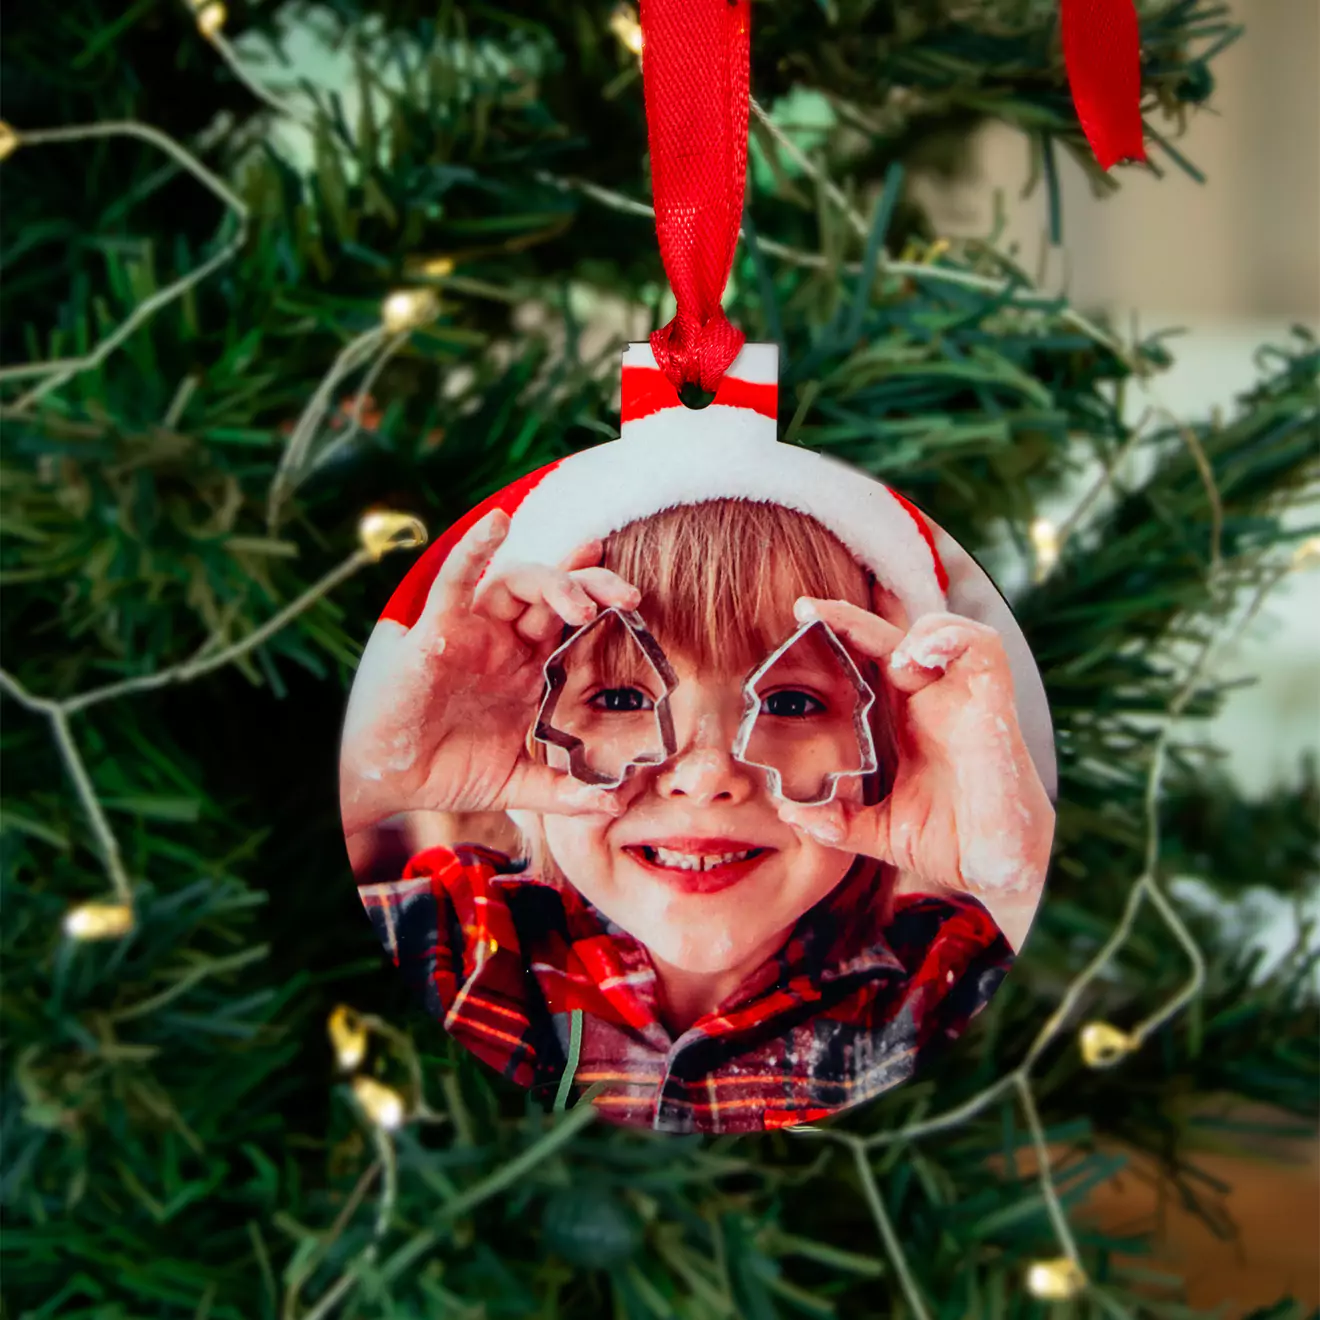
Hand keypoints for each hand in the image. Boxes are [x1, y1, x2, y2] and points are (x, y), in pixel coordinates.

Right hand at [340, 511, 640, 836]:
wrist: (386, 784)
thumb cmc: (445, 773)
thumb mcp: (515, 784)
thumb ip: (561, 791)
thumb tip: (613, 804)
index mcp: (525, 668)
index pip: (571, 623)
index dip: (602, 603)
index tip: (637, 602)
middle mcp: (503, 642)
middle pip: (555, 594)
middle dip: (593, 586)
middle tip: (629, 597)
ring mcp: (471, 632)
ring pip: (517, 582)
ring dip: (554, 581)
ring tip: (581, 603)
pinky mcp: (436, 632)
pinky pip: (454, 581)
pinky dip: (475, 549)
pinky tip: (498, 524)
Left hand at [776, 602, 1053, 932]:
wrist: (1000, 873)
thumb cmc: (953, 844)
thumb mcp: (880, 830)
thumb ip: (837, 821)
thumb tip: (788, 812)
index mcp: (905, 722)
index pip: (869, 663)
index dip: (839, 636)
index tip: (799, 618)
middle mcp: (934, 703)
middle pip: (894, 638)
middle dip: (850, 617)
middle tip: (807, 608)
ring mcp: (964, 702)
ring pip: (945, 629)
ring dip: (909, 630)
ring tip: (889, 661)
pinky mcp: (994, 709)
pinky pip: (982, 649)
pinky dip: (950, 639)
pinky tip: (917, 659)